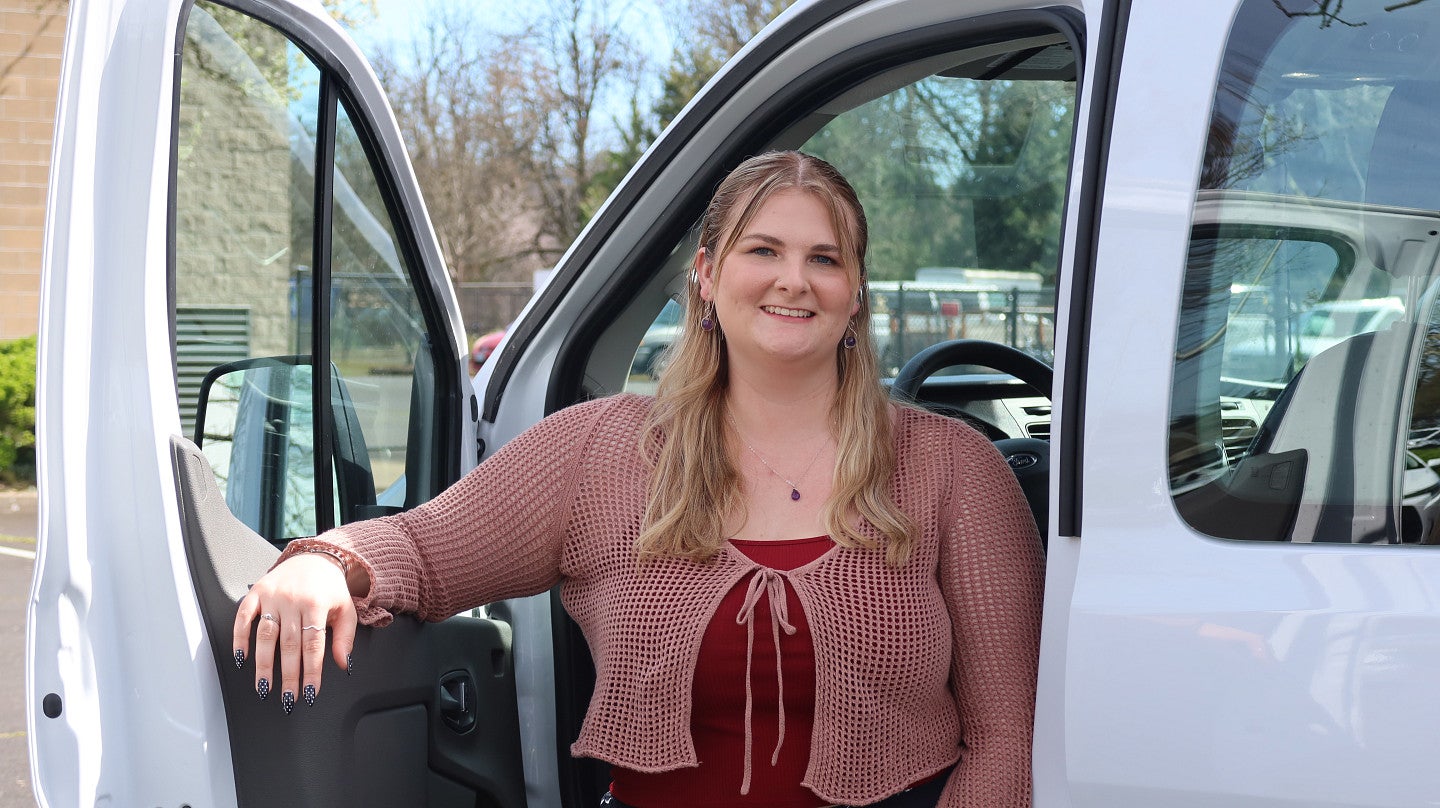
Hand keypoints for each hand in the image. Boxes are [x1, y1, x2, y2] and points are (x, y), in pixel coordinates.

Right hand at [233, 552, 357, 712]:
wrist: (314, 557)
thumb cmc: (330, 588)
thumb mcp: (346, 609)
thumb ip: (344, 638)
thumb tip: (343, 665)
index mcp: (316, 604)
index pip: (313, 645)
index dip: (310, 671)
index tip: (309, 693)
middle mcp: (292, 600)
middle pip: (289, 645)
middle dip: (288, 676)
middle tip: (287, 699)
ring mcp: (272, 596)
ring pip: (265, 635)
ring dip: (263, 665)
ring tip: (264, 688)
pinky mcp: (256, 591)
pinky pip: (244, 617)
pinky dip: (240, 638)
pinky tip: (242, 658)